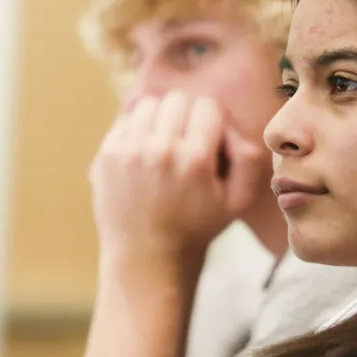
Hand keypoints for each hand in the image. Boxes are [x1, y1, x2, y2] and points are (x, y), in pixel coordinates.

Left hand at [90, 91, 264, 259]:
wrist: (147, 255)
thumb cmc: (196, 228)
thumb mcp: (237, 202)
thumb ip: (249, 161)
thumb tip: (233, 131)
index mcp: (196, 159)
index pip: (208, 107)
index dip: (213, 124)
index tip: (209, 145)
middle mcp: (161, 150)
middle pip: (178, 101)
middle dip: (186, 119)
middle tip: (186, 145)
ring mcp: (129, 151)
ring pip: (150, 105)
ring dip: (160, 121)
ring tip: (164, 147)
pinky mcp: (106, 155)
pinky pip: (126, 120)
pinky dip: (137, 131)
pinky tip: (144, 155)